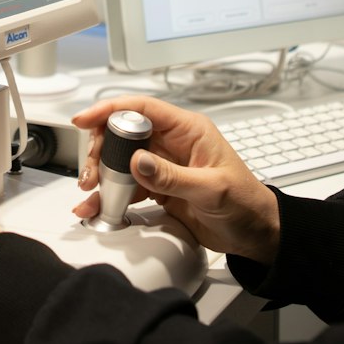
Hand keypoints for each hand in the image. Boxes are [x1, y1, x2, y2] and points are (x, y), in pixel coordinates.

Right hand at [72, 95, 279, 262]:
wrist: (257, 235)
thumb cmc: (246, 204)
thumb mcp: (212, 189)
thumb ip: (173, 177)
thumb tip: (138, 162)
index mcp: (187, 129)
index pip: (142, 108)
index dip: (111, 109)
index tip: (86, 119)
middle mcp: (172, 142)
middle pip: (124, 133)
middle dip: (102, 149)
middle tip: (91, 171)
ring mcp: (163, 164)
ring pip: (121, 159)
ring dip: (103, 173)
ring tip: (91, 191)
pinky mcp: (159, 186)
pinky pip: (127, 184)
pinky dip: (111, 194)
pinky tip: (99, 204)